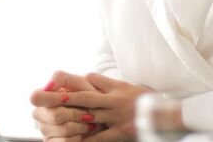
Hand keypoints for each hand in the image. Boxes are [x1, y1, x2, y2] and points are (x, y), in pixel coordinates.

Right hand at [30, 71, 99, 141]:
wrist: (100, 117)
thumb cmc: (89, 97)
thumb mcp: (79, 83)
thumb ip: (61, 78)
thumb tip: (48, 86)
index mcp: (43, 96)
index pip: (35, 97)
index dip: (52, 98)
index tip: (67, 97)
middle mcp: (40, 113)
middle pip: (54, 115)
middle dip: (76, 114)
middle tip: (88, 113)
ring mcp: (44, 130)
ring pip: (63, 130)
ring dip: (81, 126)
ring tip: (87, 122)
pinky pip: (66, 141)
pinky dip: (79, 136)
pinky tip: (82, 132)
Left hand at [34, 72, 152, 141]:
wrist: (168, 115)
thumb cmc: (146, 102)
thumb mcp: (128, 87)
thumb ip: (108, 84)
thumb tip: (89, 77)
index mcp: (116, 87)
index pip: (91, 80)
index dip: (74, 82)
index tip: (55, 85)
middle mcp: (114, 100)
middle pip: (84, 97)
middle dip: (63, 97)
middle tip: (43, 96)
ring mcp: (117, 116)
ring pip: (89, 116)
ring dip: (70, 118)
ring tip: (52, 119)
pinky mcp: (121, 132)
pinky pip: (100, 137)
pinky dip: (87, 140)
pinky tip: (74, 141)